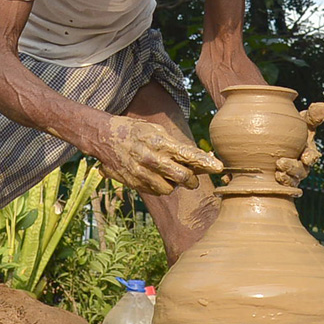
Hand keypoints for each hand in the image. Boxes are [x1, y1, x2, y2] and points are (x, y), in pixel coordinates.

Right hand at [92, 116, 222, 195]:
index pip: (187, 154)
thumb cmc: (136, 131)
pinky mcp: (134, 183)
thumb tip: (199, 159)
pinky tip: (157, 178)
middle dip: (192, 180)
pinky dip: (161, 187)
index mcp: (159, 142)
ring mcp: (141, 173)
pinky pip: (155, 192)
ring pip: (169, 188)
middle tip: (194, 180)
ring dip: (174, 184)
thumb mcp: (157, 130)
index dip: (205, 162)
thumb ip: (176, 146)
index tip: (219, 167)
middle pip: (181, 177)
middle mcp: (151, 159)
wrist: (104, 137)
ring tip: (170, 175)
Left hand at [275, 102, 323, 186]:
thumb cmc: (291, 129)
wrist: (270, 138)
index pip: (312, 156)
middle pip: (300, 171)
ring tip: (276, 173)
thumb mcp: (302, 121)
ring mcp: (289, 176)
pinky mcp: (277, 183)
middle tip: (281, 164)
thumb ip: (314, 115)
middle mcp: (300, 166)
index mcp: (308, 152)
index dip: (310, 157)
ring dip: (285, 179)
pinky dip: (273, 184)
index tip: (306, 157)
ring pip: (290, 182)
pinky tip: (270, 179)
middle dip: (292, 169)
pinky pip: (277, 187)